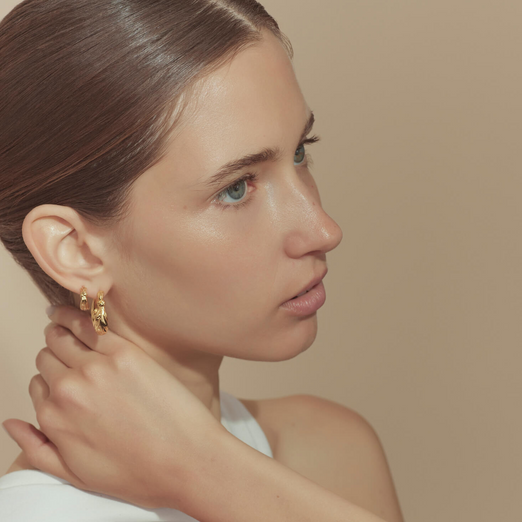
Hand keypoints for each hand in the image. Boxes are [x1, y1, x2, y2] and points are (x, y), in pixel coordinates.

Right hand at [2, 305, 224, 509]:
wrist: (186, 460)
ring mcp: (96, 368)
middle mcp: (68, 390)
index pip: (38, 383)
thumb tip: (12, 423)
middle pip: (48, 356)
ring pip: (64, 336)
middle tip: (64, 344)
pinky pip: (92, 325)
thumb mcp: (76, 474)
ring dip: (60, 327)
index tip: (64, 373)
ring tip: (62, 319)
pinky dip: (80, 316)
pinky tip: (81, 310)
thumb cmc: (137, 473)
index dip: (51, 378)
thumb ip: (37, 448)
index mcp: (54, 418)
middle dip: (54, 352)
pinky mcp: (125, 353)